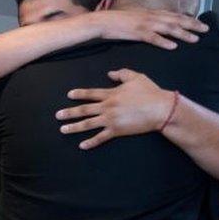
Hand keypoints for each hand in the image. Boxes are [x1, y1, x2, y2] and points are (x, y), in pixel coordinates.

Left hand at [55, 69, 175, 148]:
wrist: (161, 109)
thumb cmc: (151, 92)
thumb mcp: (137, 77)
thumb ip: (122, 73)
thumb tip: (110, 73)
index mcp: (111, 94)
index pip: (91, 93)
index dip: (79, 94)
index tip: (69, 95)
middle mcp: (107, 107)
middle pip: (84, 110)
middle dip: (69, 112)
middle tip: (57, 116)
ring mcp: (110, 120)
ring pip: (87, 124)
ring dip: (74, 127)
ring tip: (63, 129)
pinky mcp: (117, 131)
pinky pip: (101, 138)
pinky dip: (90, 142)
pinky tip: (81, 146)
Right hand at [92, 10, 208, 49]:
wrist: (101, 21)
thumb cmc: (116, 21)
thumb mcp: (135, 17)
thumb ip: (147, 19)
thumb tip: (156, 24)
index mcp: (151, 12)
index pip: (174, 15)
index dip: (188, 19)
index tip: (200, 23)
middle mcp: (151, 16)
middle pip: (176, 20)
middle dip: (192, 25)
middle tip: (205, 30)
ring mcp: (145, 24)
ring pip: (168, 28)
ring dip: (183, 34)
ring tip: (195, 39)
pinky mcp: (136, 33)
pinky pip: (153, 38)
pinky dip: (163, 41)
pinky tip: (173, 46)